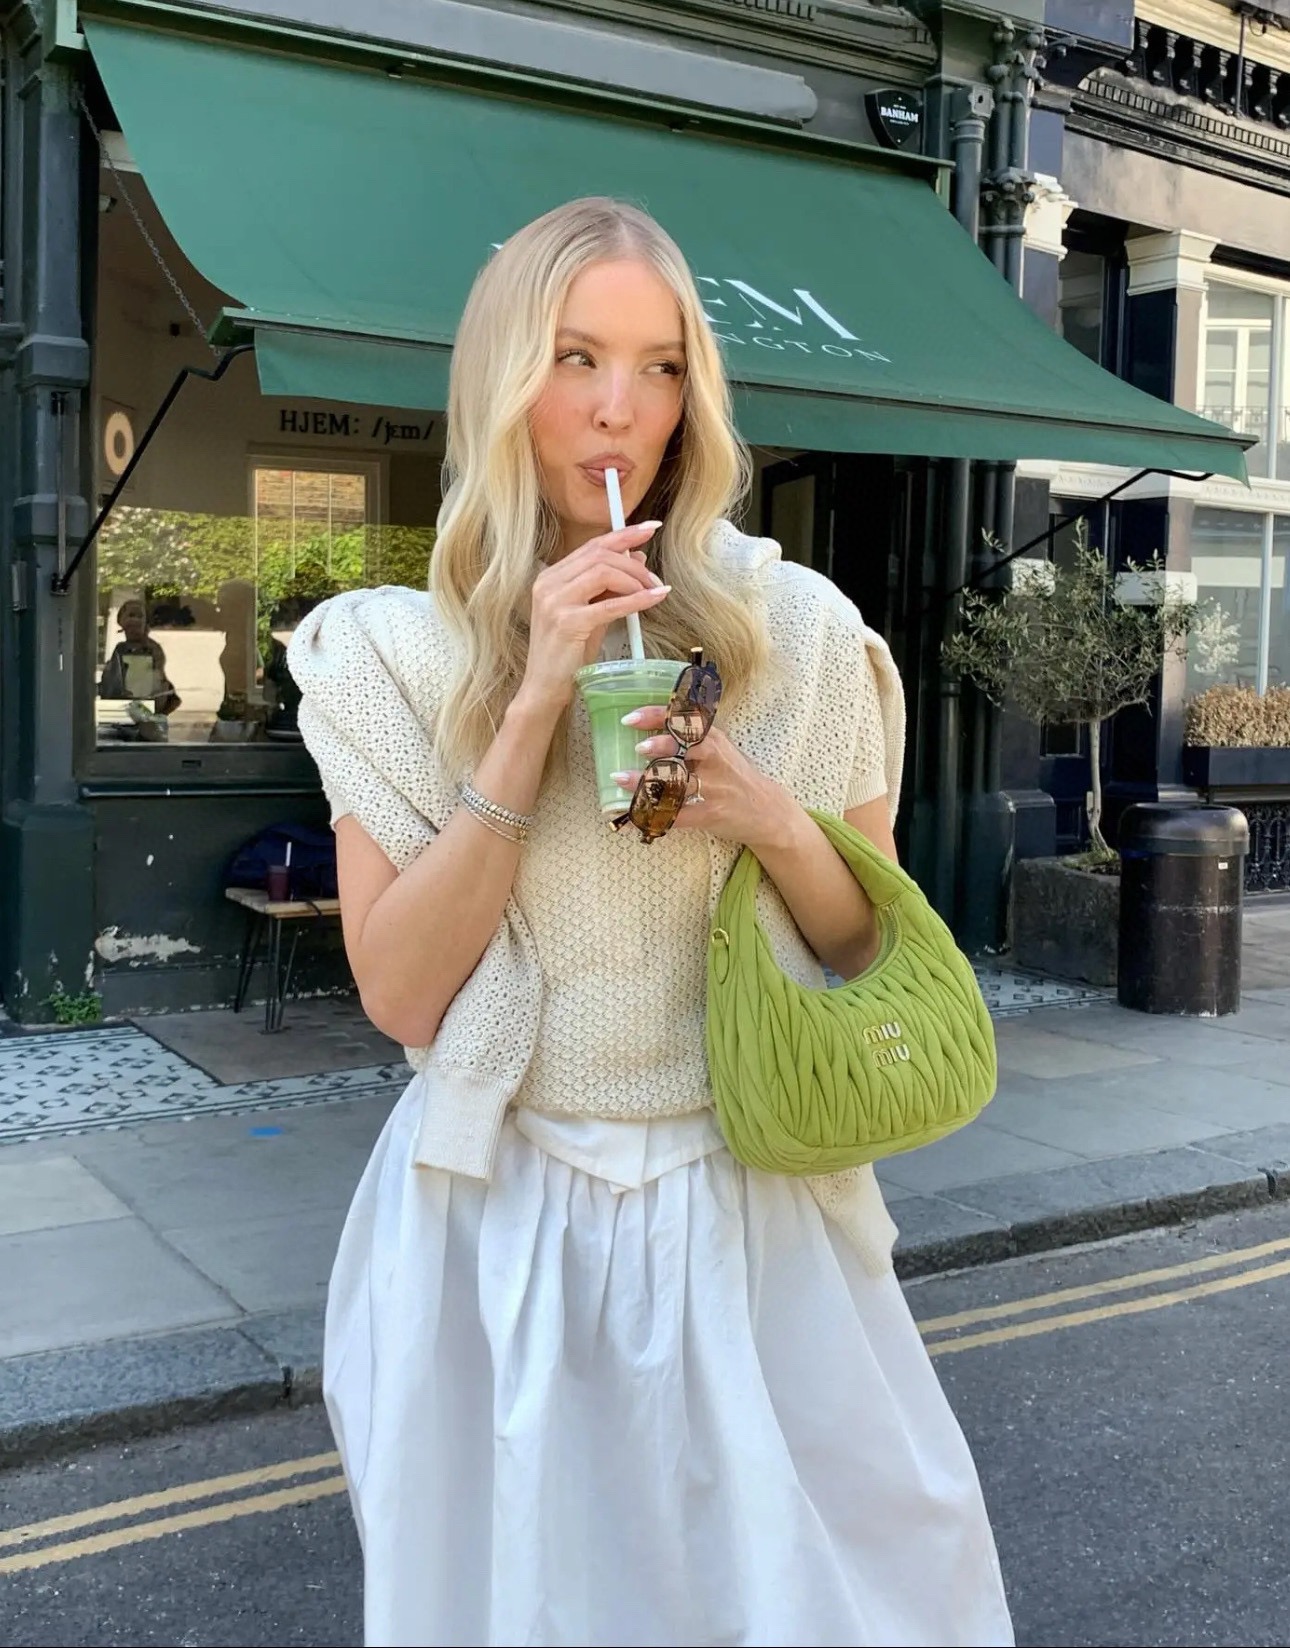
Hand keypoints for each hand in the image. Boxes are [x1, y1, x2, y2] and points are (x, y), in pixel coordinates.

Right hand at [517, 524, 669, 715]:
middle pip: (600, 555)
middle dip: (634, 563)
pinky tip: (654, 598)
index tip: (651, 527)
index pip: (591, 545)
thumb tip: (638, 558)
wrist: (544, 688)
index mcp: (551, 577)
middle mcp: (549, 583)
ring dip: (636, 580)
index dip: (624, 533)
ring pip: (604, 572)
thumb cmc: (567, 654)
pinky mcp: (566, 622)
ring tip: (653, 592)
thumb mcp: (592, 613)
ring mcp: (554, 602)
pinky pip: (609, 604)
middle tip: (655, 578)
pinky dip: (637, 599)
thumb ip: (611, 586)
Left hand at [614, 708, 801, 851]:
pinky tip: (636, 812)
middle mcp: (714, 759)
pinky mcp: (711, 813)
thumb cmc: (734, 775)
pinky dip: (656, 814)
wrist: (766, 809)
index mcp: (713, 738)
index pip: (683, 721)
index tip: (630, 719)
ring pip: (678, 782)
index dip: (655, 717)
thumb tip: (647, 729)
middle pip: (688, 747)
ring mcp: (714, 787)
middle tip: (639, 747)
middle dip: (662, 746)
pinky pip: (679, 815)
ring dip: (647, 781)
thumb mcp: (719, 748)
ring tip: (622, 778)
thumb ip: (691, 738)